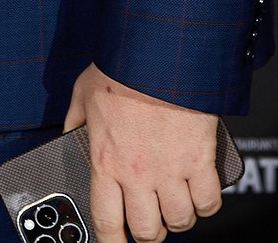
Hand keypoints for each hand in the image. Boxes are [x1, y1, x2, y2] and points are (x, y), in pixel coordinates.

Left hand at [64, 64, 223, 241]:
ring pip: (180, 221)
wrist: (159, 53)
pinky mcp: (200, 161)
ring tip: (175, 206)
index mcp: (105, 162)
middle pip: (147, 231)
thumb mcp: (82, 95)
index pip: (105, 221)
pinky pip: (209, 202)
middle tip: (149, 221)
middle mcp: (137, 174)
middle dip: (148, 232)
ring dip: (178, 219)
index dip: (110, 242)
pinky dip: (206, 205)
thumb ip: (75, 122)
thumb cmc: (120, 68)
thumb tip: (68, 136)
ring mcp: (171, 171)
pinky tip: (199, 195)